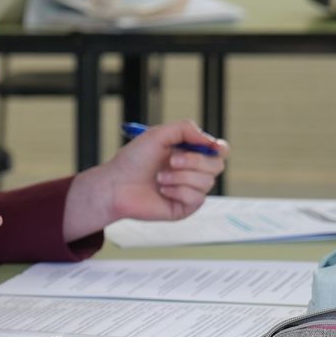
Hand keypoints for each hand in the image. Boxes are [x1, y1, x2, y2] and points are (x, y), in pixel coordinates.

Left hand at [64, 119, 227, 238]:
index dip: (219, 148)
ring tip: (159, 177)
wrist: (116, 184)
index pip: (219, 151)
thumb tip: (212, 142)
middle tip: (171, 161)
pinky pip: (196, 198)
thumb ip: (186, 129)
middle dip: (194, 161)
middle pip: (217, 166)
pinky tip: (162, 190)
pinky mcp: (184, 207)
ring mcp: (189, 190)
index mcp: (189, 153)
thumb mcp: (158, 134)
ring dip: (180, 177)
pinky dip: (177, 191)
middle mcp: (192, 172)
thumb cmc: (134, 160)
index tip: (213, 147)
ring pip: (207, 182)